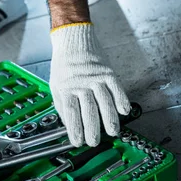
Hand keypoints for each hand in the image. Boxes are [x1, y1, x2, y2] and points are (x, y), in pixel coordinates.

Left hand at [49, 23, 130, 146]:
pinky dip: (121, 99)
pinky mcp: (108, 72)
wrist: (73, 39)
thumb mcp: (56, 84)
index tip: (77, 141)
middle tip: (95, 141)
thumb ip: (62, 104)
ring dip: (109, 118)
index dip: (74, 128)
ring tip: (112, 131)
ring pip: (104, 100)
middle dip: (92, 128)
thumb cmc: (64, 64)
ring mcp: (96, 77)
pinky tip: (124, 111)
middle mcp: (81, 82)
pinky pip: (116, 88)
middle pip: (88, 108)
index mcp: (66, 87)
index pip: (70, 111)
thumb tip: (69, 125)